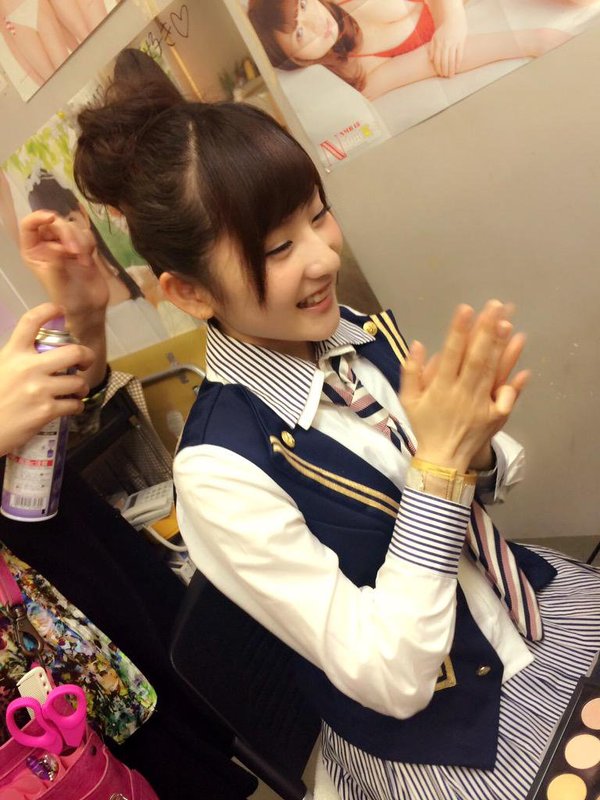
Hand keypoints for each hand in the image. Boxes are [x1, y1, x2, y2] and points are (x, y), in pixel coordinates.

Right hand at [0, 303, 94, 456]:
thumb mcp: (1, 367)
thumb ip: (19, 357)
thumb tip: (41, 350)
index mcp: (13, 353)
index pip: (30, 321)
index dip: (48, 310)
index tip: (59, 310)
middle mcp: (28, 367)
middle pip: (73, 352)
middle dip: (86, 356)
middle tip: (85, 362)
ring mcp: (39, 390)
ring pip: (78, 382)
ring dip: (81, 387)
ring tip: (75, 390)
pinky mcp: (46, 411)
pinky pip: (74, 404)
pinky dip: (76, 405)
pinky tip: (71, 406)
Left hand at [19, 211, 108, 325]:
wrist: (90, 308)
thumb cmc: (68, 301)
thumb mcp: (58, 283)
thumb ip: (55, 263)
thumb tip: (58, 246)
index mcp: (33, 251)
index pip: (29, 225)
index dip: (38, 217)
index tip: (53, 218)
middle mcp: (47, 245)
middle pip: (55, 223)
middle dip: (68, 234)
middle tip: (77, 252)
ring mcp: (65, 245)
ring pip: (72, 226)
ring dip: (81, 241)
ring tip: (84, 262)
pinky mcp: (82, 247)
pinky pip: (86, 233)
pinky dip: (90, 243)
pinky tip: (89, 260)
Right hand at [400, 301, 529, 472]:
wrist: (443, 459)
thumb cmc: (425, 425)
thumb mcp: (408, 399)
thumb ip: (410, 371)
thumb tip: (417, 343)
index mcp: (440, 388)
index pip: (451, 354)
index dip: (458, 331)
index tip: (465, 309)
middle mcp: (461, 394)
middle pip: (476, 358)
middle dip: (485, 331)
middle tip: (494, 306)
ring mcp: (480, 405)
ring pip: (492, 372)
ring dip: (501, 348)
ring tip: (508, 324)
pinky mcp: (495, 417)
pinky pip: (506, 397)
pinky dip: (516, 383)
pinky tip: (525, 367)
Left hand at [428, 6, 466, 76]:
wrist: (453, 19)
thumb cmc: (443, 30)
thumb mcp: (435, 37)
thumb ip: (432, 48)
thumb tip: (431, 59)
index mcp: (438, 44)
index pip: (437, 60)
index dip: (438, 68)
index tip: (439, 74)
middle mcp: (445, 44)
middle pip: (444, 62)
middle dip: (445, 70)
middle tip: (445, 76)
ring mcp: (454, 43)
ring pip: (452, 60)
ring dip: (451, 69)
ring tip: (451, 75)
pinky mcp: (461, 42)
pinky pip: (459, 55)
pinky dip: (458, 63)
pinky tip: (457, 68)